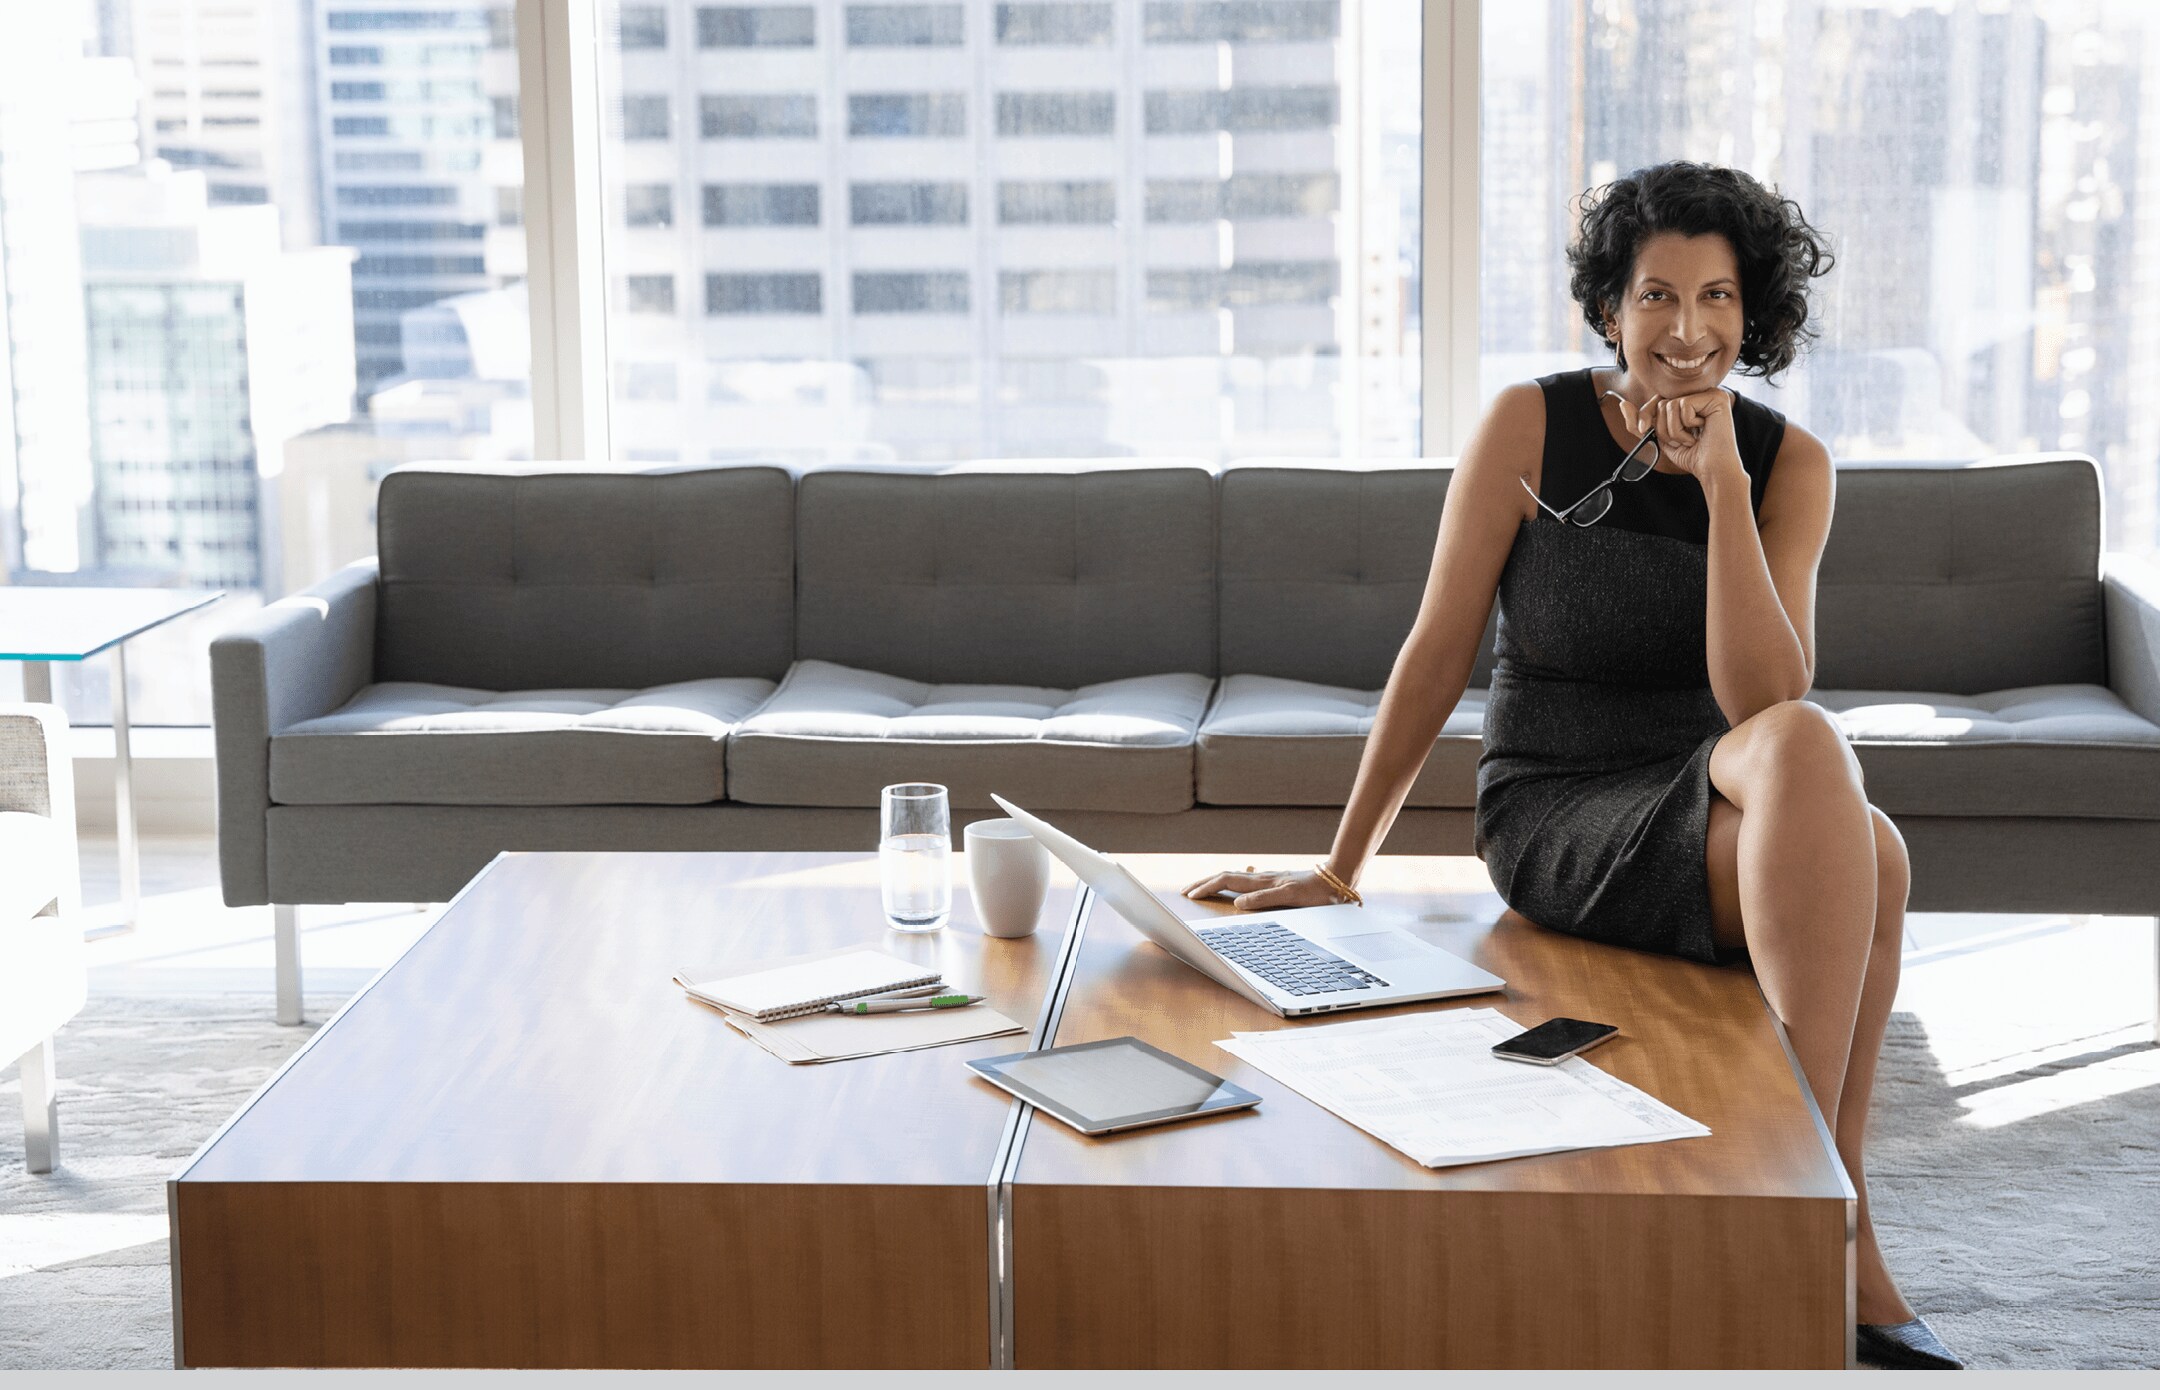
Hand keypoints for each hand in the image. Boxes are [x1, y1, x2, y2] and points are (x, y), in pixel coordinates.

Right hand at [1182, 866, 1345, 911]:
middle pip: (1224, 876)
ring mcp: (1268, 878)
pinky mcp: (1275, 881)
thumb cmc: (1316, 892)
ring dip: (1215, 881)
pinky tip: (1235, 885)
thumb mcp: (1290, 897)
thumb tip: (1237, 903)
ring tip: (1201, 887)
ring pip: (1234, 877)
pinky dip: (1231, 882)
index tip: (1190, 895)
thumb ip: (1263, 899)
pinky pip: (1245, 880)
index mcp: (1261, 882)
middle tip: (1185, 890)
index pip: (1225, 881)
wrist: (1336, 879)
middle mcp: (1261, 878)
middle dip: (1203, 883)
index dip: (1206, 888)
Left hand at [1609, 387, 1742, 486]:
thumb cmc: (1692, 455)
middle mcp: (1701, 393)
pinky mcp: (1716, 398)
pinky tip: (1700, 433)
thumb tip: (1623, 404)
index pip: (1657, 400)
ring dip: (1675, 430)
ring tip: (1691, 439)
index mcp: (1690, 400)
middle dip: (1663, 428)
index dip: (1646, 416)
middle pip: (1661, 402)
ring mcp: (1710, 393)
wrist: (1712, 470)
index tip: (1644, 430)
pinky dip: (1686, 426)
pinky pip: (1683, 405)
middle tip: (1681, 441)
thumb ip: (1641, 422)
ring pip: (1670, 405)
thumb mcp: (1660, 437)